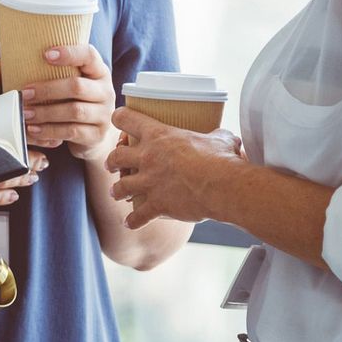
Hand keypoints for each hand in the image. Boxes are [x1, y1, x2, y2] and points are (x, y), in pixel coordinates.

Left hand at [19, 44, 118, 162]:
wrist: (92, 134)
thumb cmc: (73, 101)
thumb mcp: (69, 82)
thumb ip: (52, 71)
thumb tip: (3, 62)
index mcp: (98, 71)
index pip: (89, 55)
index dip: (69, 53)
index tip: (45, 54)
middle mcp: (105, 91)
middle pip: (77, 86)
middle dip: (47, 89)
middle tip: (24, 92)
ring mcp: (103, 114)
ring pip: (74, 111)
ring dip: (45, 112)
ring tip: (25, 113)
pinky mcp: (97, 135)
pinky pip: (71, 132)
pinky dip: (49, 131)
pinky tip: (34, 129)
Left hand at [106, 106, 245, 229]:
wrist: (222, 186)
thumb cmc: (221, 158)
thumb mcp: (219, 139)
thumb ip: (216, 137)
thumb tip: (229, 139)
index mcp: (158, 135)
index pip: (126, 119)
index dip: (120, 118)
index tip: (118, 121)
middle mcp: (147, 158)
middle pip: (116, 156)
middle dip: (112, 161)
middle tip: (112, 165)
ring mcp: (149, 182)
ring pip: (120, 186)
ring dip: (117, 191)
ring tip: (116, 193)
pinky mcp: (156, 205)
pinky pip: (137, 216)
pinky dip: (132, 221)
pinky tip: (130, 223)